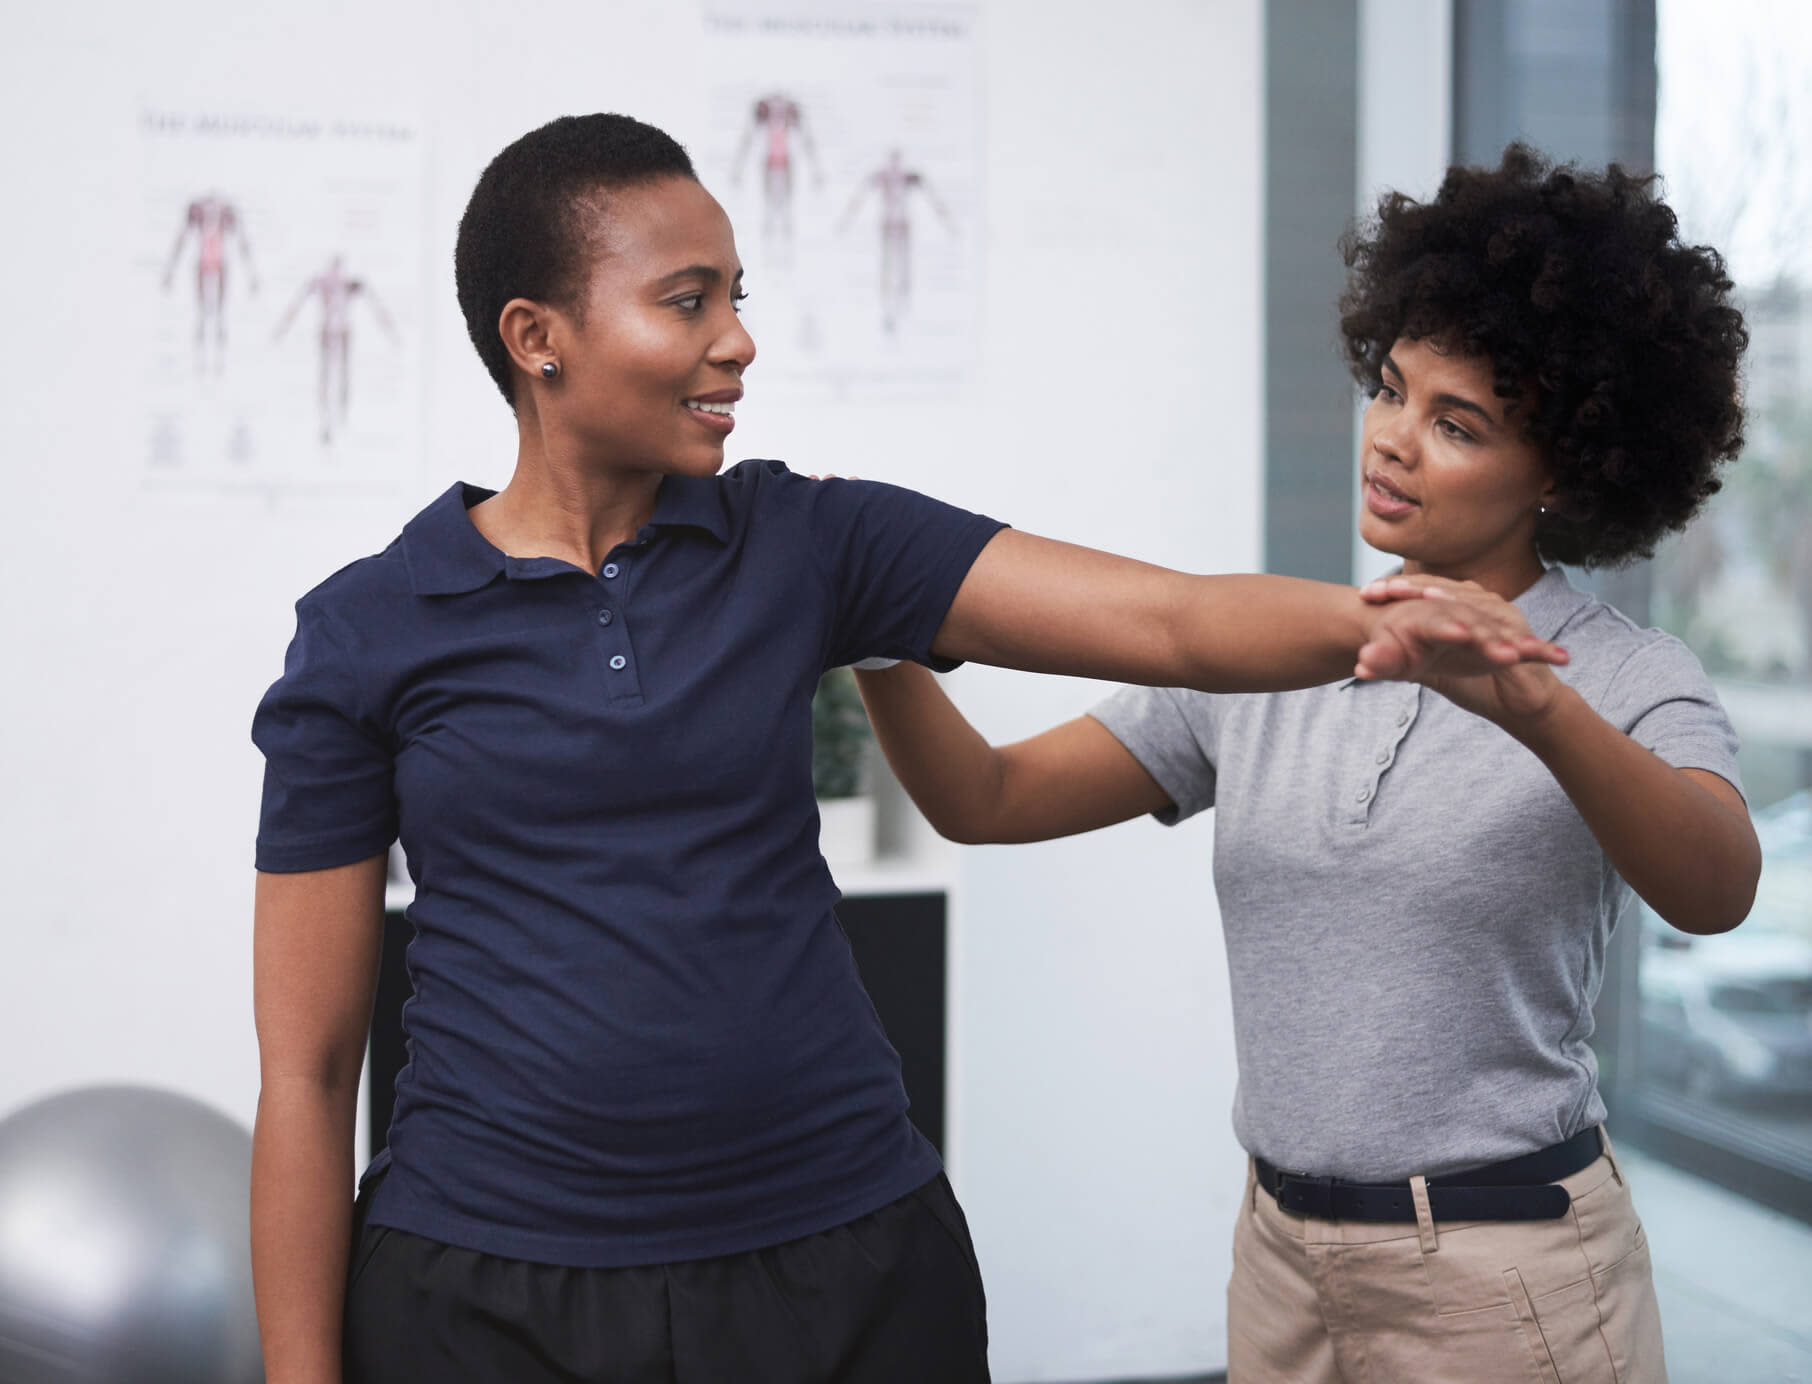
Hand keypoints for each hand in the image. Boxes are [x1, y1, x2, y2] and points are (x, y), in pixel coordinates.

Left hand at [1357, 574, 1568, 724]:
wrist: (1517, 704)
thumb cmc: (1473, 683)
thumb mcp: (1430, 673)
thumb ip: (1400, 664)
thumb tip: (1362, 666)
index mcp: (1455, 606)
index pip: (1419, 590)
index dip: (1393, 590)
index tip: (1364, 595)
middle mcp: (1477, 602)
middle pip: (1440, 588)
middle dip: (1411, 588)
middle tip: (1382, 589)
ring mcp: (1500, 615)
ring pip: (1469, 601)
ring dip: (1446, 598)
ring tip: (1421, 596)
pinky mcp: (1521, 636)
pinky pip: (1501, 628)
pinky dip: (1485, 628)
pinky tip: (1465, 628)